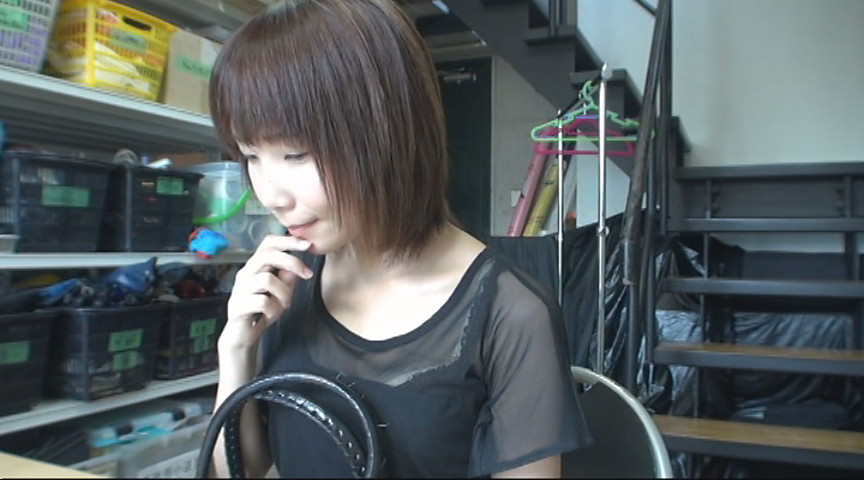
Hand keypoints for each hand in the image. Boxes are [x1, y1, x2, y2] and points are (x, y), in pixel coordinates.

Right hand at [219, 235, 313, 352]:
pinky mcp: (237, 305)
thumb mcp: (281, 293)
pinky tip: (270, 315)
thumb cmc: (262, 311)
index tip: (307, 245)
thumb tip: (295, 266)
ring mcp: (239, 289)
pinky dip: (273, 310)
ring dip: (284, 293)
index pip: (268, 243)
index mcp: (255, 267)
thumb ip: (287, 278)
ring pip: (266, 280)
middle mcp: (245, 274)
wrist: (243, 336)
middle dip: (292, 262)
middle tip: (307, 275)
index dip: (288, 241)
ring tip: (285, 305)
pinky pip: (262, 302)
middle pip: (267, 255)